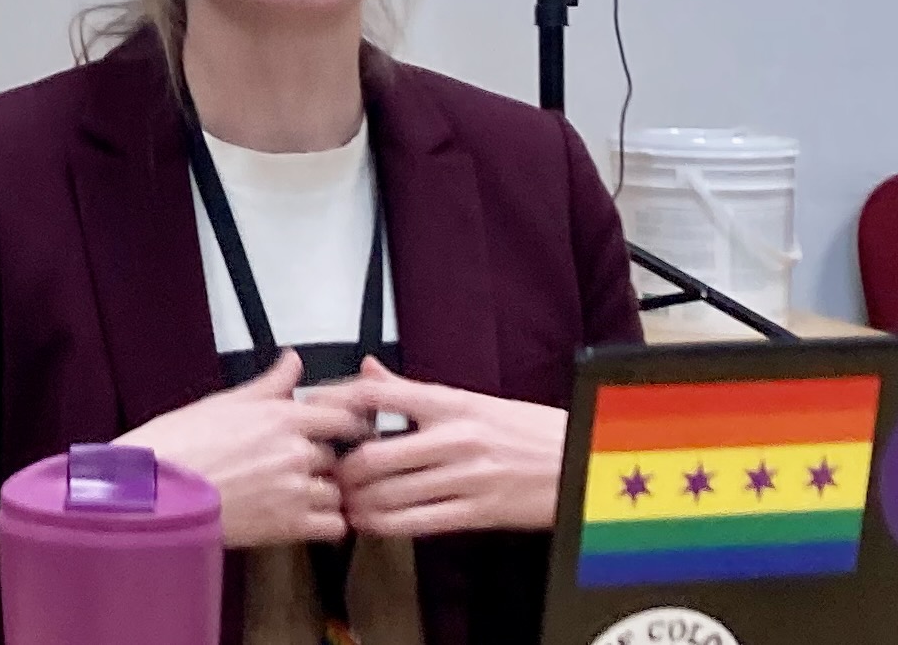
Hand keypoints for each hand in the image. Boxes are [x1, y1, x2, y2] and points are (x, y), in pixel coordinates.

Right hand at [114, 349, 368, 548]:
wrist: (153, 493)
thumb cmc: (179, 445)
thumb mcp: (225, 402)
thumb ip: (270, 384)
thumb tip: (293, 360)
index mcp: (282, 415)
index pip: (346, 413)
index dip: (349, 422)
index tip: (344, 429)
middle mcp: (295, 450)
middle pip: (340, 454)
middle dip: (326, 460)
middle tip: (308, 465)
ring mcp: (294, 489)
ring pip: (338, 491)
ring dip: (326, 493)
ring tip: (301, 494)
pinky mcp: (287, 526)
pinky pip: (333, 526)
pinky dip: (326, 523)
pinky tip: (307, 518)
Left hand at [311, 358, 568, 537]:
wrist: (581, 460)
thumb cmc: (527, 431)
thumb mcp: (473, 401)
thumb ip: (413, 391)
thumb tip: (367, 370)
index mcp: (453, 402)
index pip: (379, 395)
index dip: (338, 404)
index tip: (316, 413)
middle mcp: (454, 437)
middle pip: (372, 454)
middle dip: (342, 469)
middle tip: (332, 472)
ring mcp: (464, 476)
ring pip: (388, 493)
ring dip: (358, 502)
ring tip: (348, 502)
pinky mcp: (476, 511)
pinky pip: (415, 522)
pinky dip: (383, 526)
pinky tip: (373, 523)